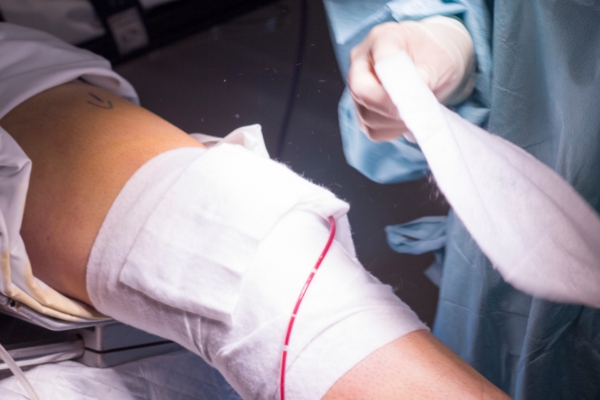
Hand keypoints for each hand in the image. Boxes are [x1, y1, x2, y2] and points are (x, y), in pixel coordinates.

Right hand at [348, 16, 474, 141]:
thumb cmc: (436, 55)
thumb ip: (424, 76)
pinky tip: (407, 120)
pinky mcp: (363, 110)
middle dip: (390, 107)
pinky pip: (372, 129)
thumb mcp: (440, 60)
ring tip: (416, 113)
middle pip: (362, 91)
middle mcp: (362, 62)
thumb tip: (412, 99)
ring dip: (393, 121)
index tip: (412, 96)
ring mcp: (358, 87)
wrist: (433, 62)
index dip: (393, 84)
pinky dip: (391, 130)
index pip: (377, 62)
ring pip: (366, 115)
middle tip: (416, 110)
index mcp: (381, 38)